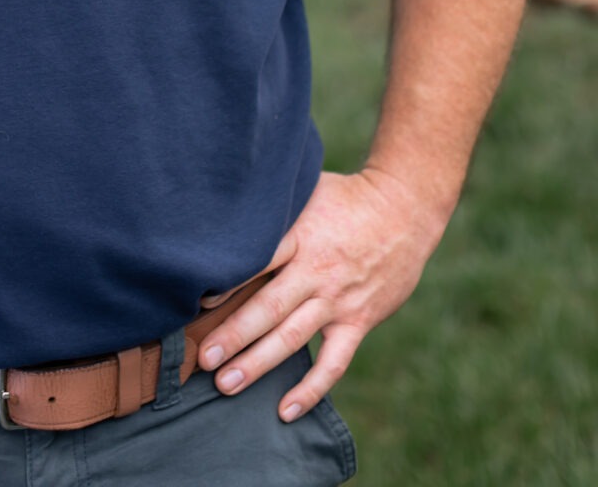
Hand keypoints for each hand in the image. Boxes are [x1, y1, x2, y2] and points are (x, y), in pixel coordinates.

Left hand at [198, 169, 443, 420]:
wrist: (403, 209)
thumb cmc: (343, 198)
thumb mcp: (305, 190)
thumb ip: (272, 210)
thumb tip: (224, 216)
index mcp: (300, 234)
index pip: (258, 261)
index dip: (228, 283)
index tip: (199, 303)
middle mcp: (317, 270)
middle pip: (269, 307)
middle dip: (233, 334)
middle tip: (202, 358)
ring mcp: (338, 299)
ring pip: (293, 337)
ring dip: (258, 363)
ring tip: (226, 384)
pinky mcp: (359, 321)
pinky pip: (333, 363)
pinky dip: (310, 389)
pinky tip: (285, 411)